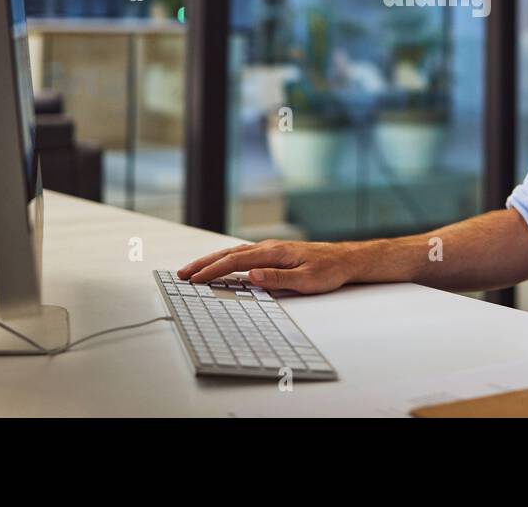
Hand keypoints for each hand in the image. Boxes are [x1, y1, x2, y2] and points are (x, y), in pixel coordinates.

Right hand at [176, 239, 357, 293]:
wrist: (345, 259)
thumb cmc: (328, 270)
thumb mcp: (306, 280)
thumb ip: (278, 278)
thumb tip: (251, 276)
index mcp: (274, 252)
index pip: (236, 261)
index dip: (213, 270)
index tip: (195, 279)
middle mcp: (269, 247)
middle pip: (229, 253)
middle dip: (204, 264)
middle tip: (182, 274)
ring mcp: (270, 249)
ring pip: (234, 252)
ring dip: (212, 261)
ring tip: (193, 270)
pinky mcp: (273, 254)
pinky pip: (243, 255)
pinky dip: (226, 259)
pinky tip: (220, 265)